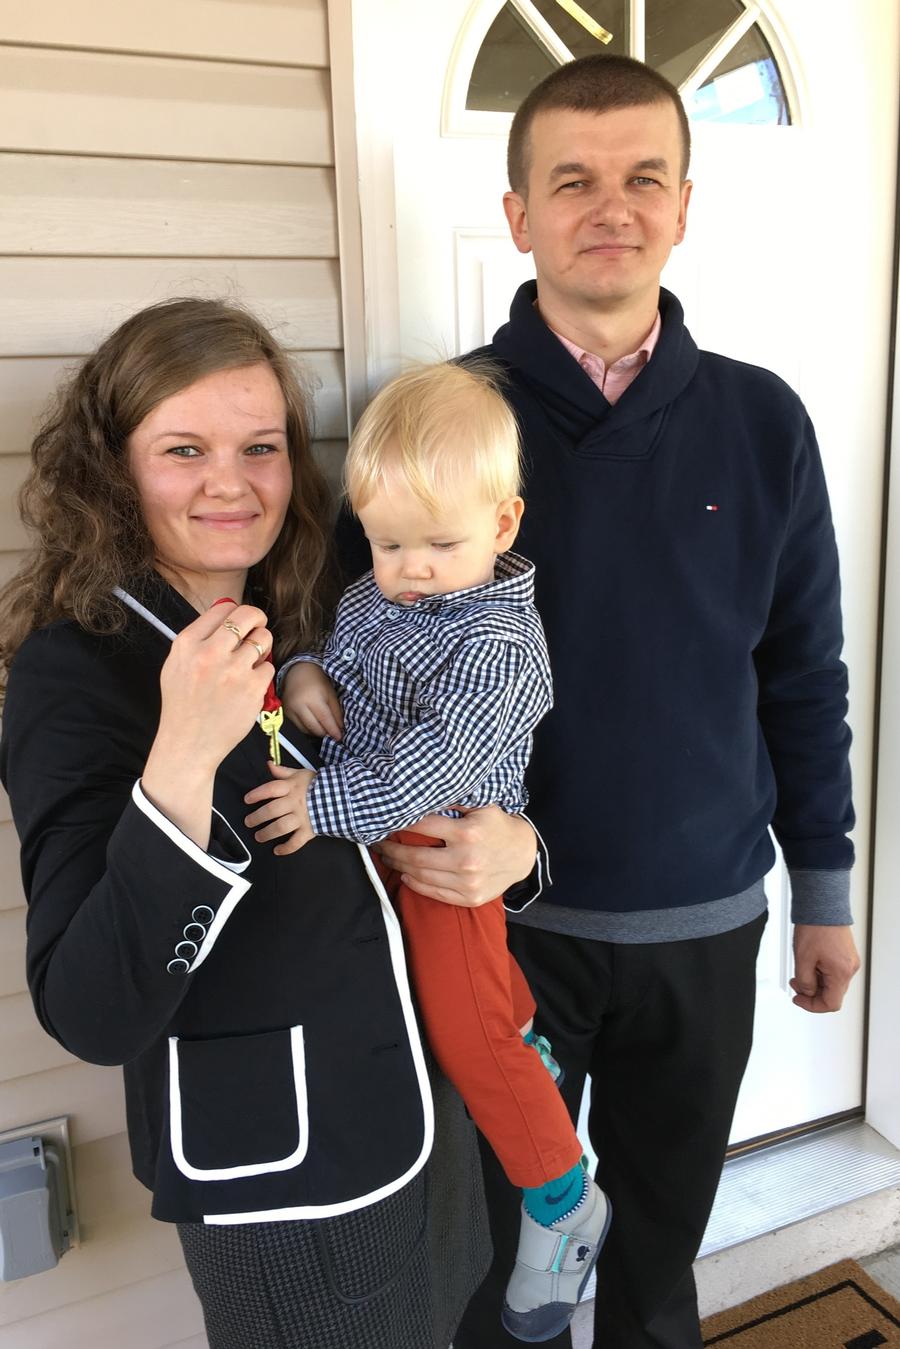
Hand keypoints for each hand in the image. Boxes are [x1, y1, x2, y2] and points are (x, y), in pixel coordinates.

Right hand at [142, 602, 274, 847]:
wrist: (188, 744)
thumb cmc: (182, 705)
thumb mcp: (176, 665)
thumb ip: (198, 638)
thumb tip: (225, 611)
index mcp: (188, 643)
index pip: (224, 608)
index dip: (236, 613)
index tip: (239, 624)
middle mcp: (210, 652)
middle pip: (248, 615)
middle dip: (257, 619)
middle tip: (257, 629)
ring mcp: (233, 670)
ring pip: (264, 638)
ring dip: (262, 647)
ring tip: (252, 661)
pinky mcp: (252, 688)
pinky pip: (268, 667)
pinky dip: (262, 675)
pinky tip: (249, 686)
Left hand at [244, 763, 315, 854]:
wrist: (340, 797)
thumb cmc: (317, 785)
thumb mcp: (300, 774)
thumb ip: (283, 771)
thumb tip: (268, 764)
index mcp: (292, 788)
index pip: (271, 789)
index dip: (257, 794)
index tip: (247, 800)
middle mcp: (295, 803)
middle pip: (272, 810)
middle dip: (257, 817)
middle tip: (248, 822)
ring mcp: (302, 817)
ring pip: (281, 827)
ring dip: (267, 833)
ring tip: (259, 836)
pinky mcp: (309, 830)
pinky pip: (296, 842)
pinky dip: (286, 848)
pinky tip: (277, 851)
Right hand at [282, 661, 343, 739]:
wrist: (298, 671)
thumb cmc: (317, 680)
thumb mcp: (331, 693)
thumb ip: (336, 712)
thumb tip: (340, 728)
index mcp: (312, 698)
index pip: (324, 719)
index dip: (333, 730)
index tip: (339, 737)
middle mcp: (299, 706)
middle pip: (314, 727)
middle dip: (326, 733)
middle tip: (334, 734)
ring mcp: (290, 710)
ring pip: (306, 730)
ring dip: (317, 732)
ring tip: (325, 729)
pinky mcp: (286, 713)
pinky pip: (298, 728)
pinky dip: (308, 729)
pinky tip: (315, 725)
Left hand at [376, 805, 536, 907]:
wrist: (523, 855)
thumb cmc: (497, 826)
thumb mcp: (482, 805)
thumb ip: (454, 801)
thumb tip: (421, 795)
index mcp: (468, 833)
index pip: (423, 826)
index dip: (401, 823)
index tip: (386, 822)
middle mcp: (466, 860)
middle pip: (415, 856)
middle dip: (391, 850)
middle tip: (378, 844)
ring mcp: (467, 882)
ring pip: (421, 876)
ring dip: (399, 867)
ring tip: (388, 858)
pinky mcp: (469, 898)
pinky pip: (434, 892)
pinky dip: (415, 884)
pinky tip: (406, 875)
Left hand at [790, 924, 860, 1012]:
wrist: (822, 905)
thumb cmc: (814, 927)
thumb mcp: (802, 959)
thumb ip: (805, 981)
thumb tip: (807, 992)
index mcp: (841, 973)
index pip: (831, 1003)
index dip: (812, 1005)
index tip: (798, 999)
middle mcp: (850, 969)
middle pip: (832, 993)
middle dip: (811, 992)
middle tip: (795, 983)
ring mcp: (849, 961)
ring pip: (832, 982)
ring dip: (815, 981)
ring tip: (801, 968)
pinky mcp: (846, 954)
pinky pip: (834, 971)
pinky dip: (820, 972)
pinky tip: (810, 962)